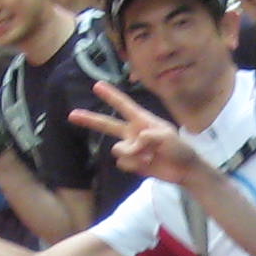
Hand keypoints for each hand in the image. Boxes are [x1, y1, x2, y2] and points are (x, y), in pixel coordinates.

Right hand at [78, 81, 203, 182]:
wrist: (183, 170)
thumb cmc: (179, 148)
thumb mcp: (167, 137)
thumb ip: (149, 136)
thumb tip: (134, 143)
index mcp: (142, 120)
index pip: (124, 105)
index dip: (110, 95)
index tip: (97, 85)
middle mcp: (132, 132)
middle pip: (107, 125)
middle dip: (89, 119)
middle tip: (71, 114)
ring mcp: (131, 148)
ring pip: (119, 150)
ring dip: (134, 154)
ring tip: (151, 156)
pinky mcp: (131, 163)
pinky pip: (124, 164)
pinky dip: (136, 165)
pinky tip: (149, 164)